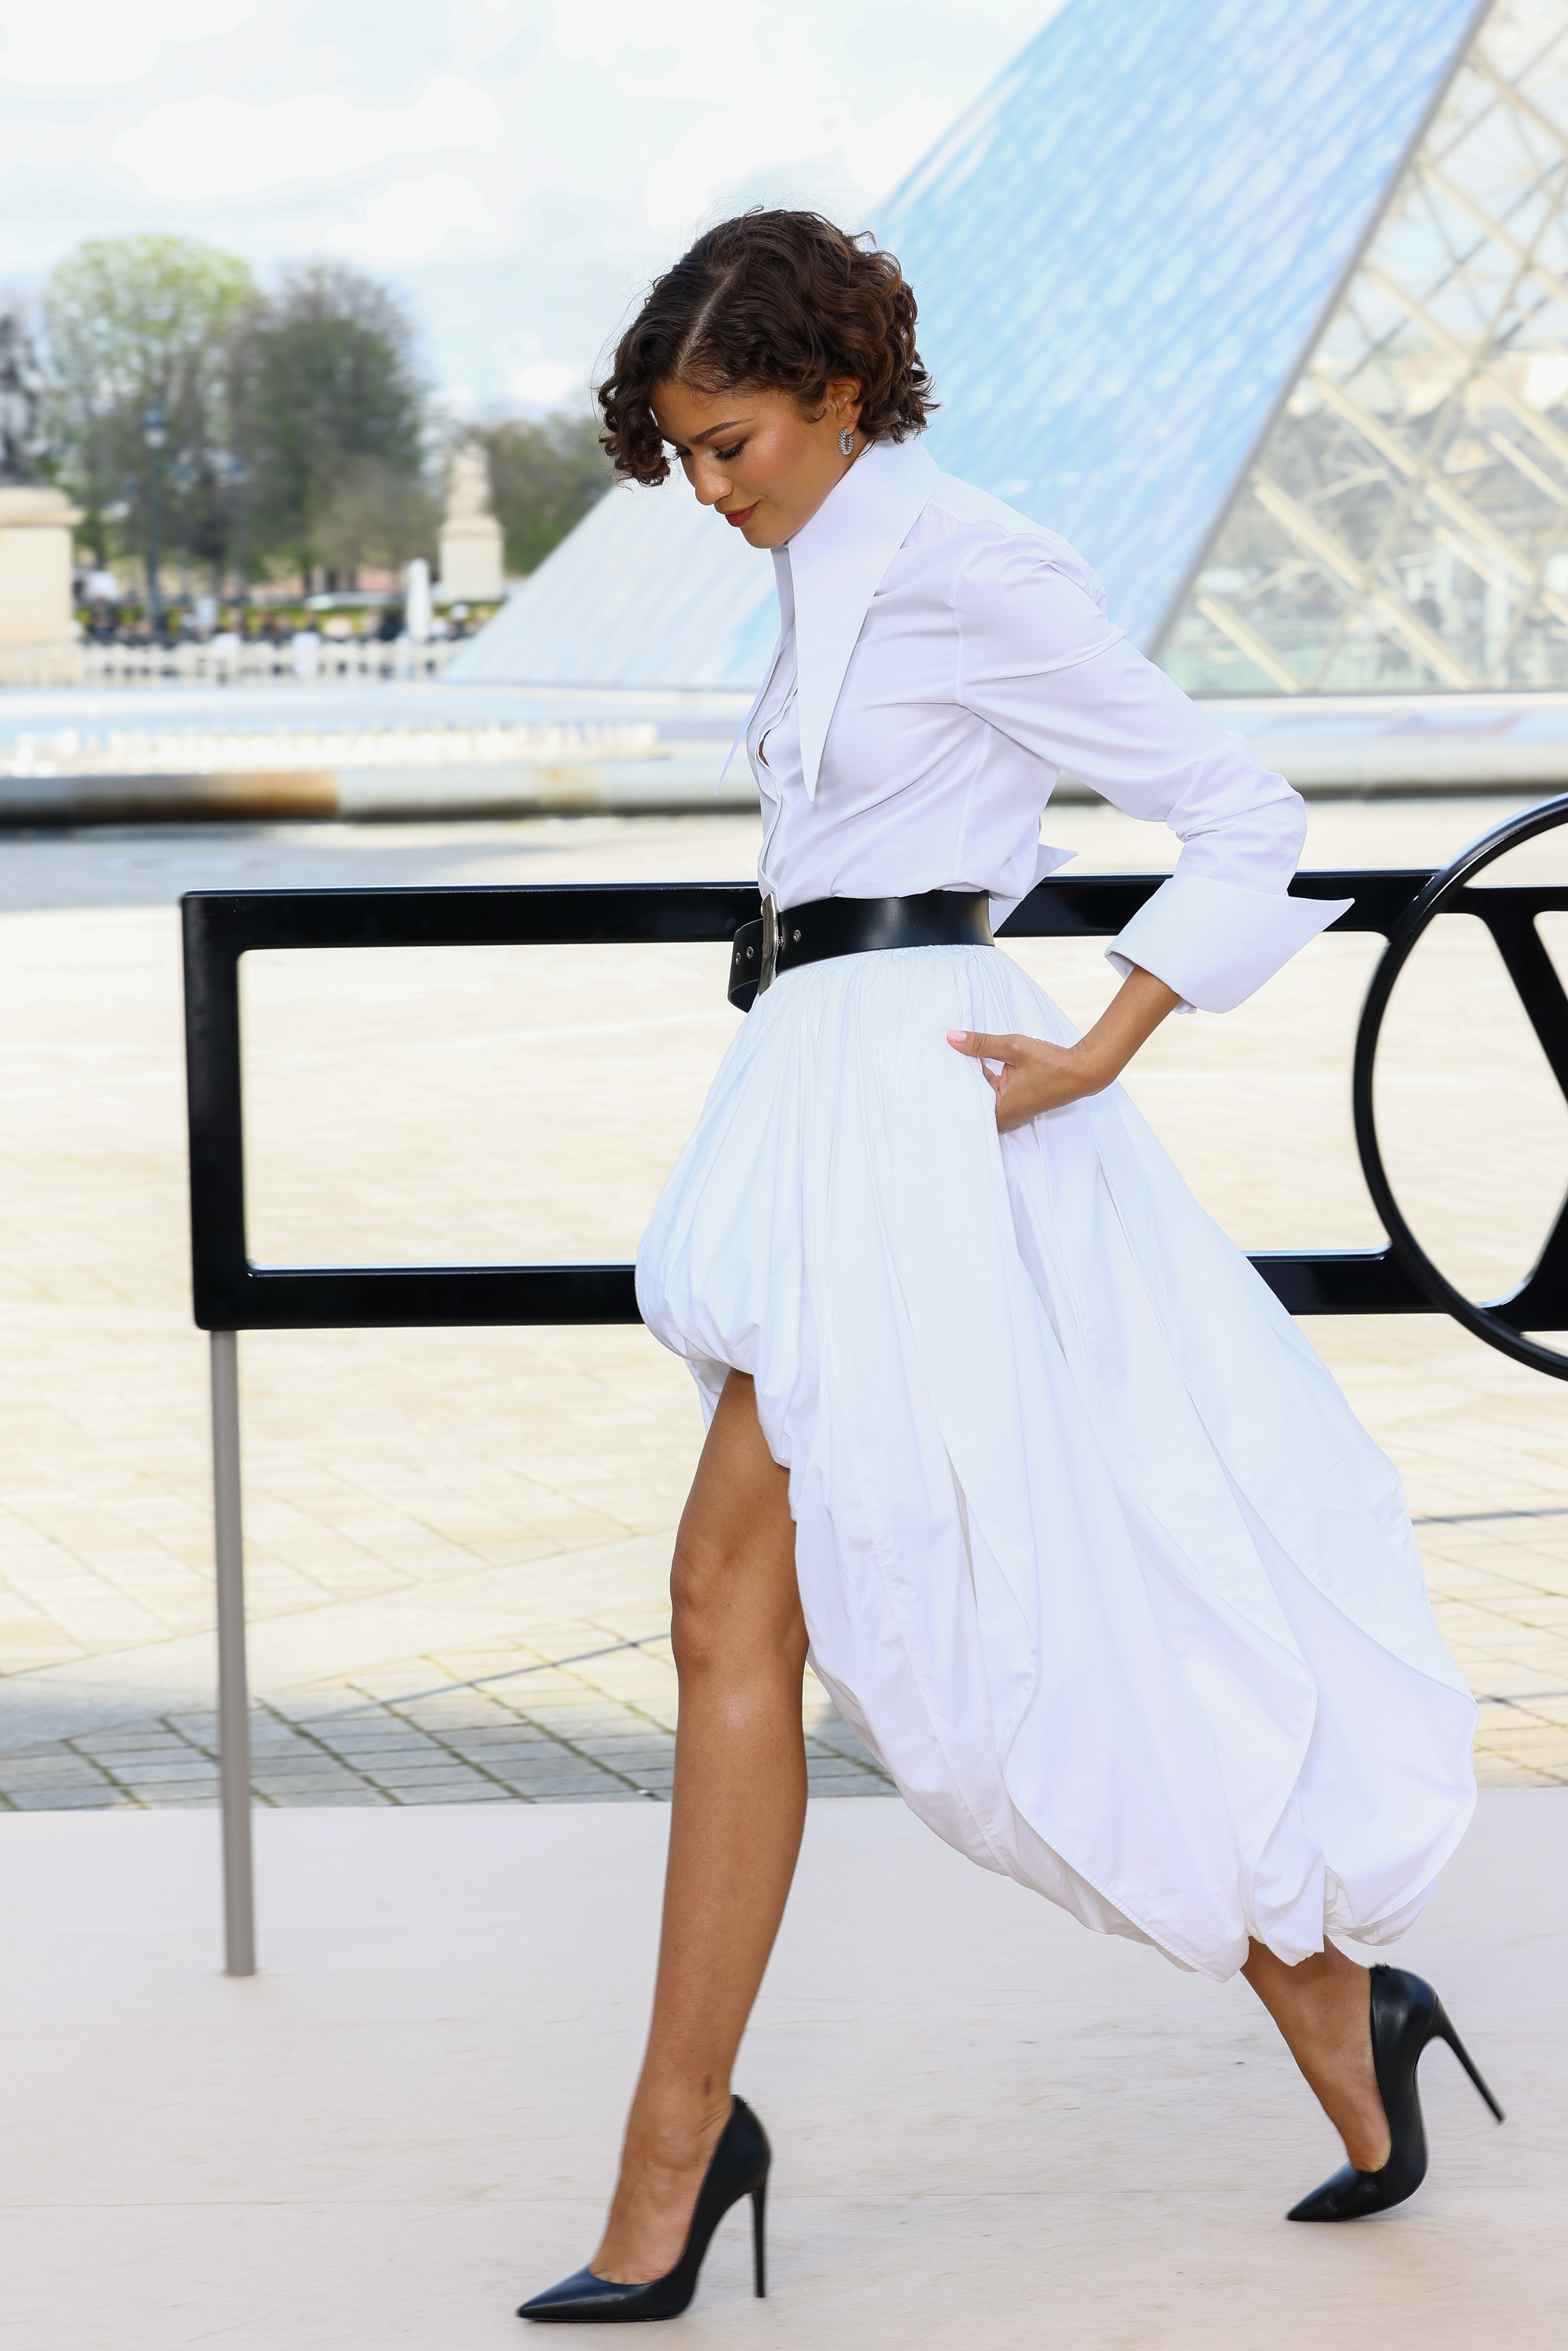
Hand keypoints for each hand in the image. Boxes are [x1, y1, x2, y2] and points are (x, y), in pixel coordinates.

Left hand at [946, 966, 1183, 1132]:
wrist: (1082, 1072)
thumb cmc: (1051, 1063)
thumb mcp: (1013, 1048)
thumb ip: (981, 1043)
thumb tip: (951, 1037)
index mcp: (998, 1110)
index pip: (960, 1101)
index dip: (945, 1086)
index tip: (928, 1073)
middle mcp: (1001, 1117)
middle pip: (967, 1102)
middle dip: (954, 1084)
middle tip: (931, 1067)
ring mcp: (1008, 1113)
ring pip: (978, 1098)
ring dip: (968, 1082)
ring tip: (949, 1062)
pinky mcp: (1014, 1106)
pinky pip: (990, 1095)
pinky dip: (982, 1082)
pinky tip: (974, 1065)